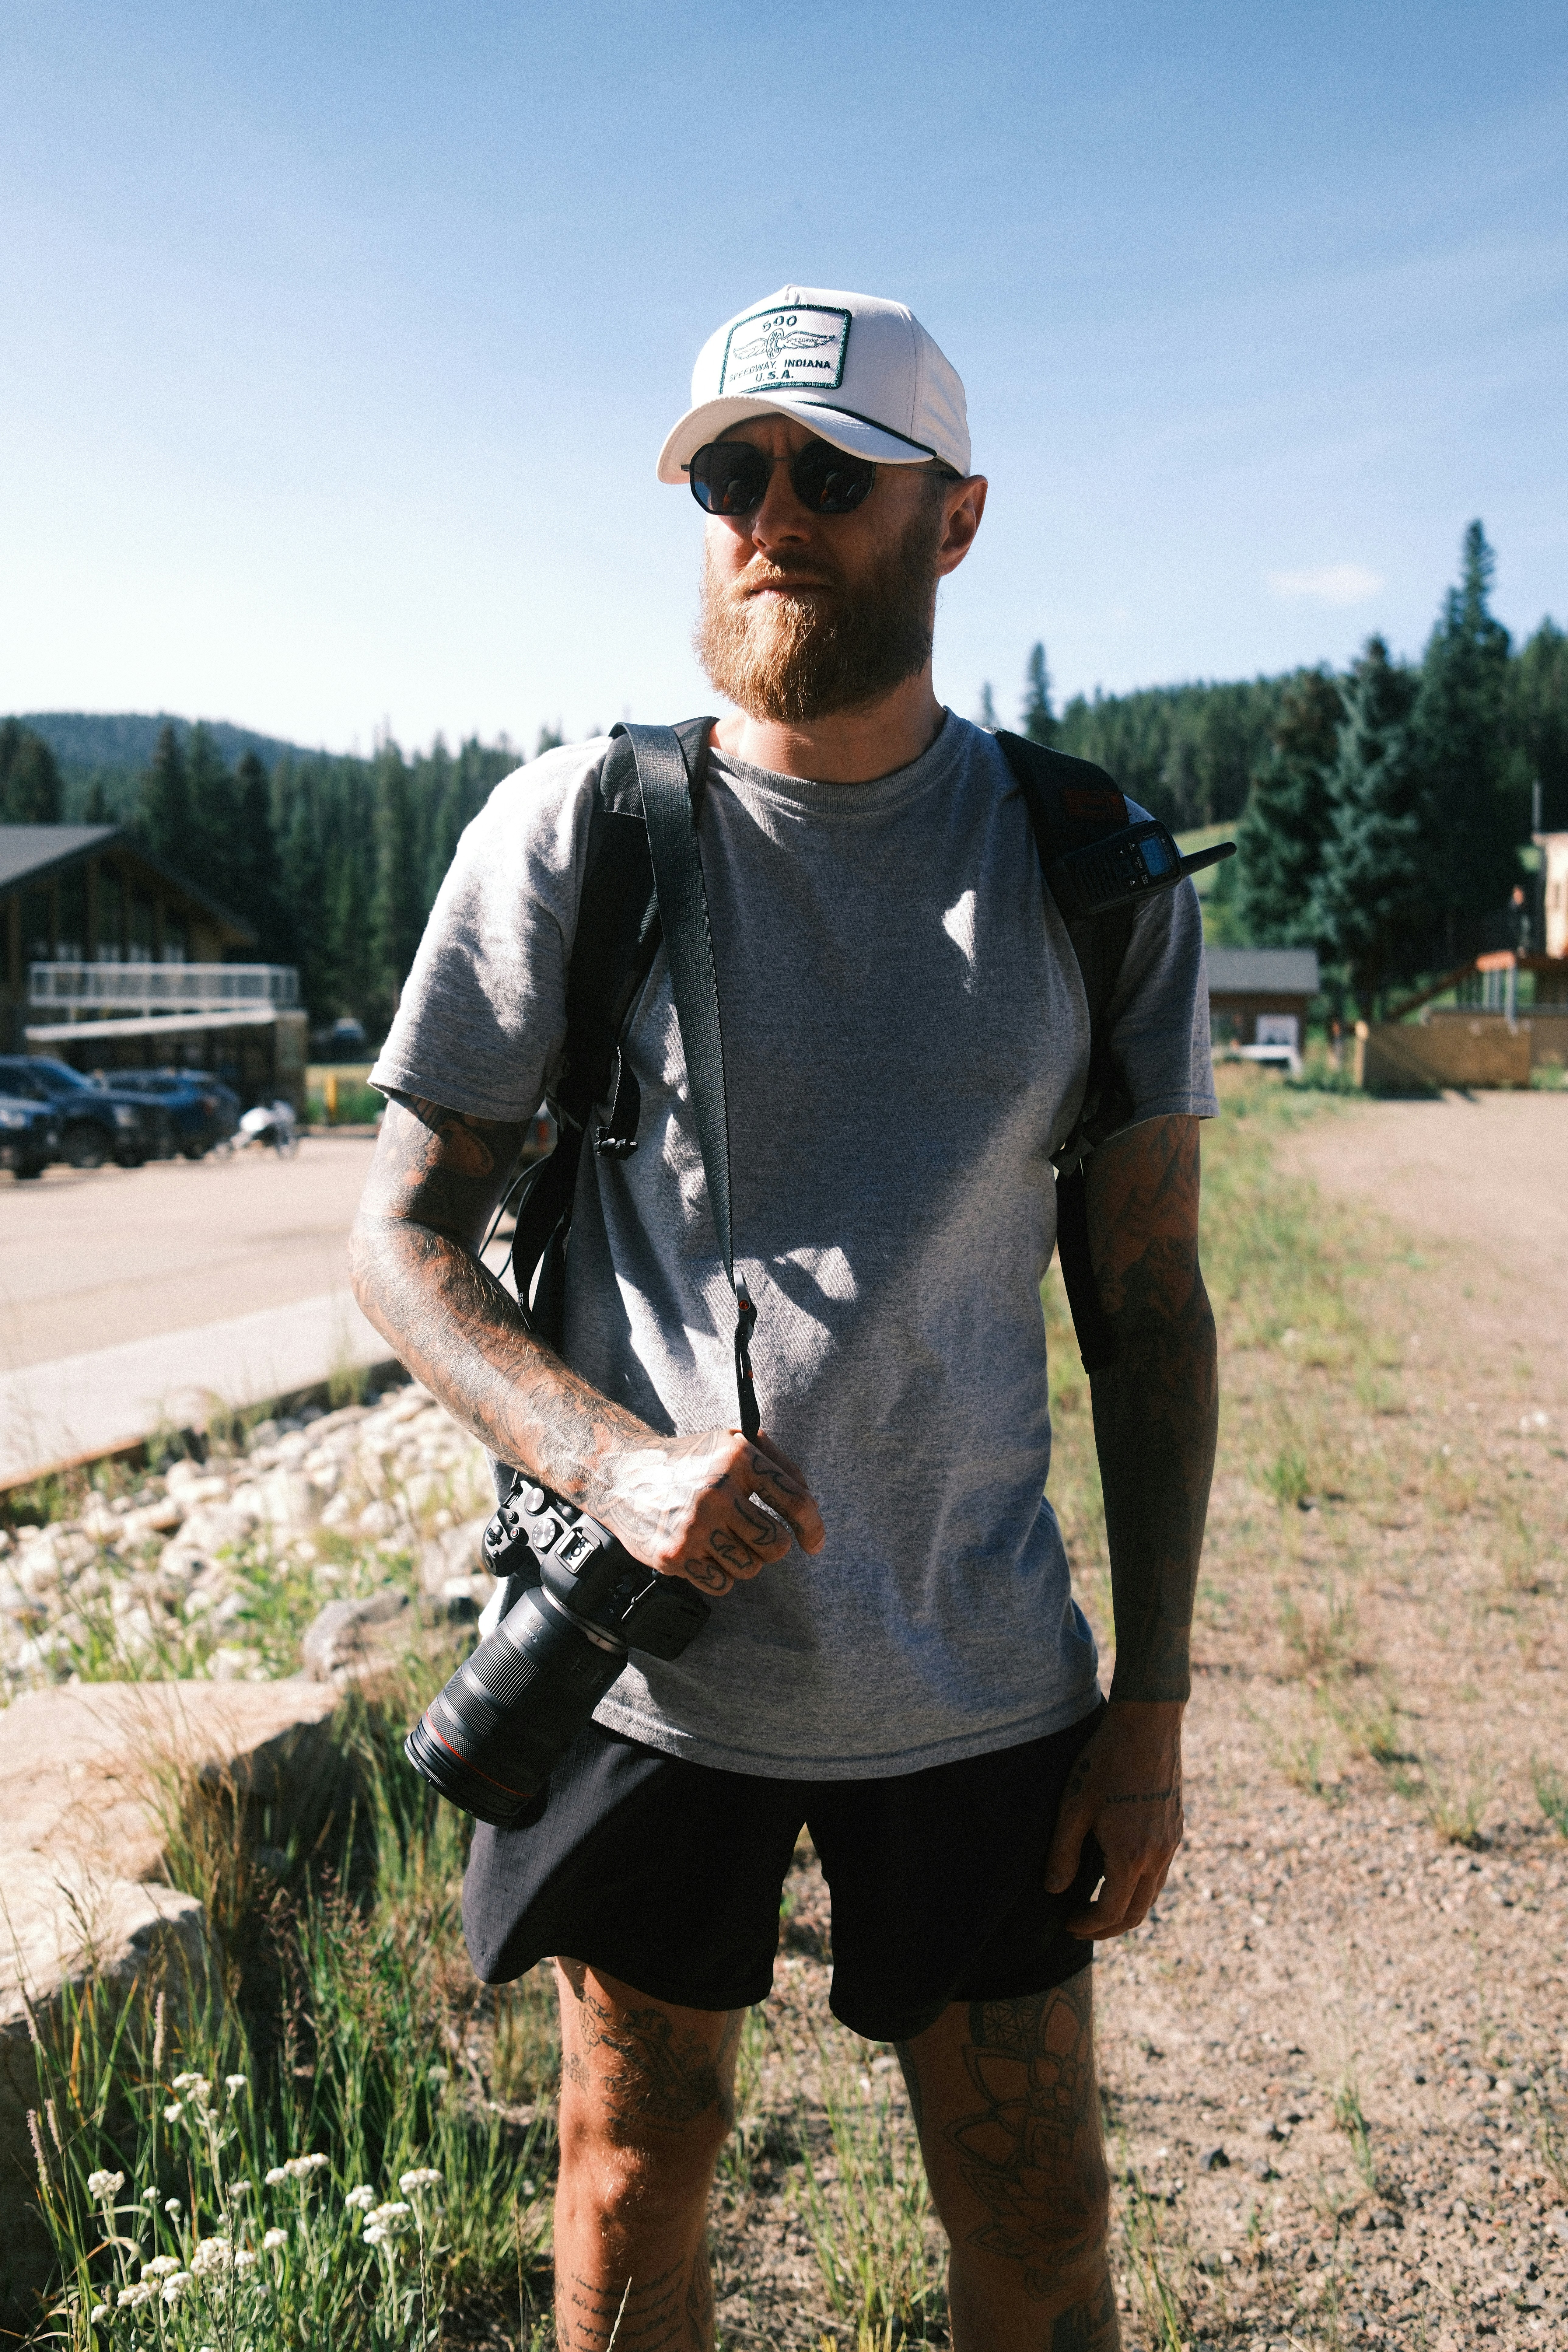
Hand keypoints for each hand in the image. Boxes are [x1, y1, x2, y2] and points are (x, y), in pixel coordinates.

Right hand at [589, 1427, 824, 1596]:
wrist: (623, 1473)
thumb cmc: (689, 1460)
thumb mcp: (733, 1441)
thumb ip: (778, 1465)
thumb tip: (810, 1508)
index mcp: (738, 1458)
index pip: (795, 1501)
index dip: (813, 1527)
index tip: (814, 1543)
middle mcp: (716, 1492)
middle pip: (775, 1544)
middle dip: (773, 1545)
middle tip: (756, 1535)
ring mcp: (693, 1526)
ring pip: (751, 1569)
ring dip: (745, 1559)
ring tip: (724, 1538)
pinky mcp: (674, 1555)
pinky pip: (722, 1585)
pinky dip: (720, 1574)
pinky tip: (705, 1551)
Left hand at [1043, 1700, 1183, 1938]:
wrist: (1147, 1726)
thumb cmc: (1104, 1761)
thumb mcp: (1073, 1806)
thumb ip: (1062, 1853)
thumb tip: (1054, 1890)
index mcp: (1131, 1855)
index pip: (1112, 1912)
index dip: (1089, 1926)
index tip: (1069, 1923)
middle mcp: (1157, 1856)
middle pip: (1137, 1913)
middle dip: (1109, 1928)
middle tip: (1082, 1926)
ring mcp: (1171, 1842)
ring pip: (1153, 1894)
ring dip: (1127, 1908)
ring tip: (1098, 1905)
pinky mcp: (1176, 1828)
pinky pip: (1161, 1871)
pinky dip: (1140, 1885)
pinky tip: (1119, 1873)